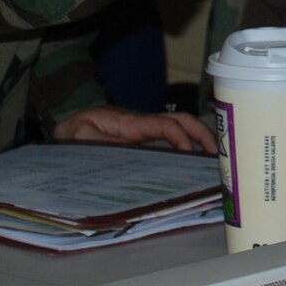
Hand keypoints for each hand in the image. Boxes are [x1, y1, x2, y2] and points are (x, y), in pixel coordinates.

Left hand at [53, 105, 218, 154]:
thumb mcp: (79, 137)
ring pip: (179, 128)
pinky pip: (170, 140)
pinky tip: (193, 164)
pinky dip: (187, 148)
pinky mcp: (144, 141)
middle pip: (181, 121)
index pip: (164, 125)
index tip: (189, 155)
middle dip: (203, 134)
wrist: (68, 128)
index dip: (180, 137)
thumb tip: (128, 150)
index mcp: (130, 123)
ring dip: (199, 140)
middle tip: (218, 154)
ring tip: (213, 161)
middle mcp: (143, 125)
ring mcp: (145, 132)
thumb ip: (100, 142)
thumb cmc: (73, 133)